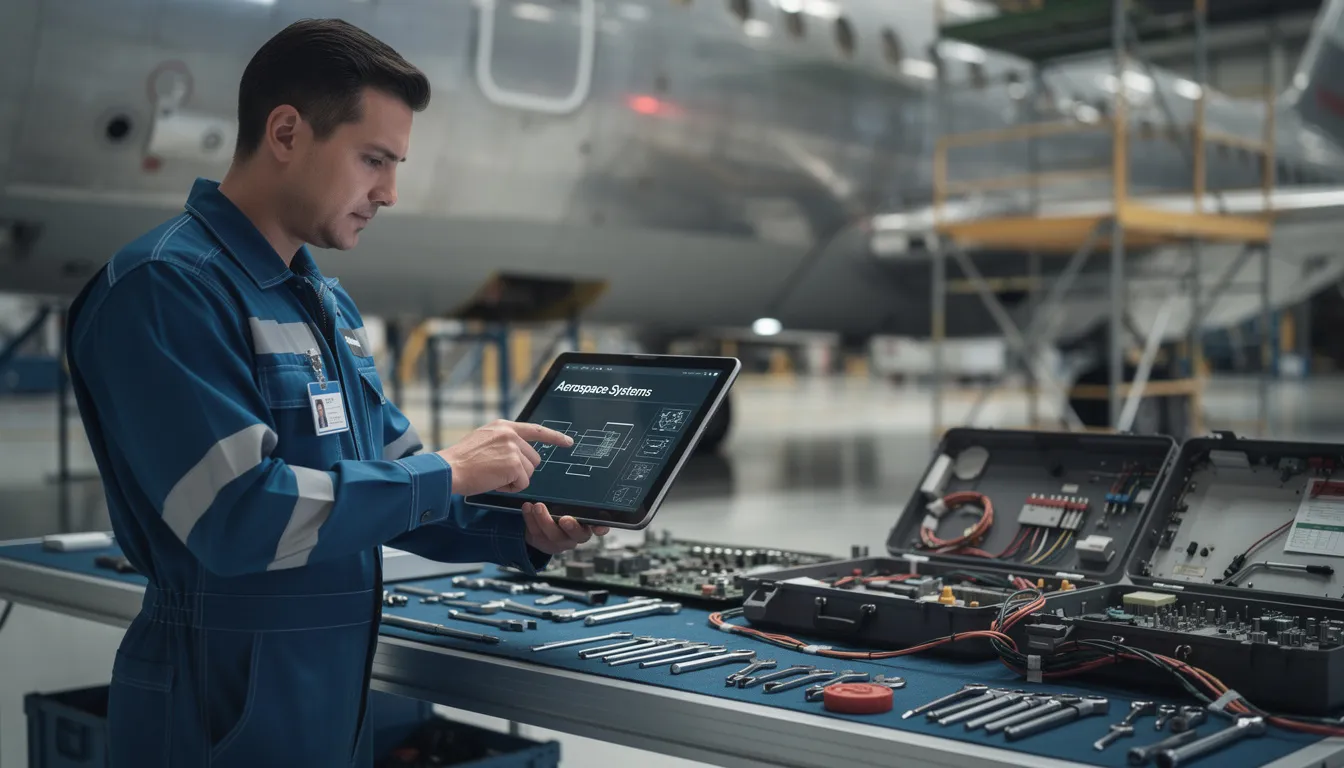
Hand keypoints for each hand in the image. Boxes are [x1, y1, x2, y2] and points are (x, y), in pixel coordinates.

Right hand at [438, 420, 572, 496]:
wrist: (448, 470)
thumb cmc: (461, 461)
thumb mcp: (483, 440)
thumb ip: (503, 442)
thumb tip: (520, 454)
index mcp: (503, 426)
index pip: (535, 429)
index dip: (554, 437)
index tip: (568, 442)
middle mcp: (510, 434)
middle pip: (534, 459)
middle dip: (521, 471)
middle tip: (498, 473)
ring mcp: (513, 448)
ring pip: (529, 472)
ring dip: (514, 480)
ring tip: (492, 476)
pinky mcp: (513, 463)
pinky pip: (523, 483)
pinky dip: (510, 488)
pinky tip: (494, 482)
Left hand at [522, 502, 608, 555]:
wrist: (541, 524)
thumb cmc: (561, 509)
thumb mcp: (571, 504)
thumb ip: (577, 499)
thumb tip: (582, 481)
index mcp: (588, 524)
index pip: (599, 527)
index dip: (600, 529)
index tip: (599, 528)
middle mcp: (576, 536)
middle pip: (578, 535)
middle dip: (571, 527)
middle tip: (564, 518)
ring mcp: (560, 542)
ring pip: (554, 535)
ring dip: (545, 520)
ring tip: (538, 506)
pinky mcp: (543, 543)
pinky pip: (536, 533)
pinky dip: (530, 519)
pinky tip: (527, 508)